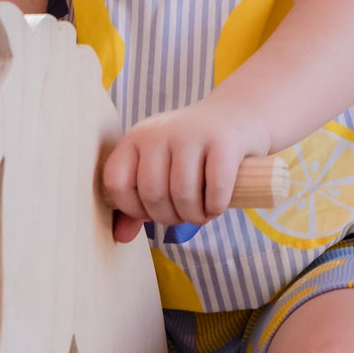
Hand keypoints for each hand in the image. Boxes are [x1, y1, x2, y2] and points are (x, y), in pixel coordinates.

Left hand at [101, 98, 270, 243]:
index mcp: (137, 138)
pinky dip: (215, 206)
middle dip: (169, 217)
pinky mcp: (223, 141)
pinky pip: (215, 188)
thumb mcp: (160, 168)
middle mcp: (160, 132)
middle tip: (183, 216)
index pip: (117, 182)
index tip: (152, 211)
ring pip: (182, 194)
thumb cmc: (193, 151)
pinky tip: (216, 206)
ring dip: (193, 216)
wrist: (237, 115)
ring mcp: (192, 134)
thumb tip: (121, 237)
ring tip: (201, 214)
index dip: (132, 208)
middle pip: (152, 193)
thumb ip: (137, 202)